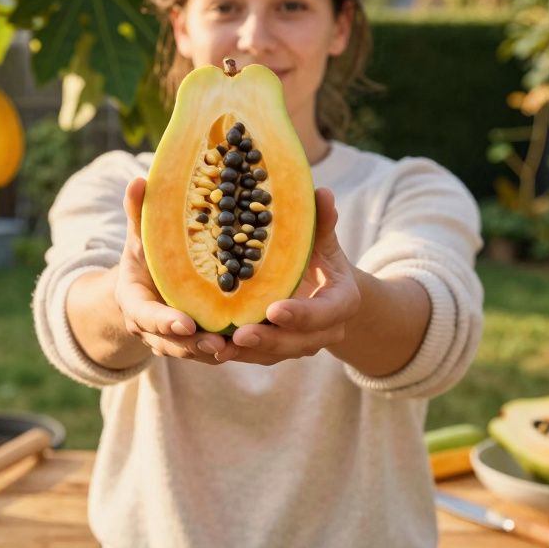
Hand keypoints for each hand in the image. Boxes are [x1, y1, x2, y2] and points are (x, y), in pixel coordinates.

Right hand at [115, 178, 240, 363]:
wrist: (143, 287)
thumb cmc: (144, 256)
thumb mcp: (139, 236)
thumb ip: (138, 213)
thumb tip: (139, 179)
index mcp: (136, 304)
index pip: (146, 317)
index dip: (164, 322)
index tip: (185, 323)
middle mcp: (153, 329)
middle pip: (173, 343)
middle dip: (195, 344)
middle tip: (220, 342)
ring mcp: (174, 341)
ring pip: (194, 351)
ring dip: (216, 351)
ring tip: (241, 344)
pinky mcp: (195, 344)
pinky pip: (211, 351)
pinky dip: (230, 348)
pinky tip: (255, 339)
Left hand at [228, 188, 360, 365]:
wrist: (326, 287)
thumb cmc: (321, 256)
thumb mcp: (323, 239)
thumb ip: (321, 221)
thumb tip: (321, 193)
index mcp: (341, 302)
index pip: (325, 313)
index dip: (301, 315)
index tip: (274, 309)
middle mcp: (324, 331)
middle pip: (297, 342)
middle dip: (268, 340)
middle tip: (239, 334)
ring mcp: (299, 344)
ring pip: (273, 354)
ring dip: (244, 353)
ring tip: (216, 346)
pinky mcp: (276, 349)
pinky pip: (255, 355)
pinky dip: (232, 352)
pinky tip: (207, 346)